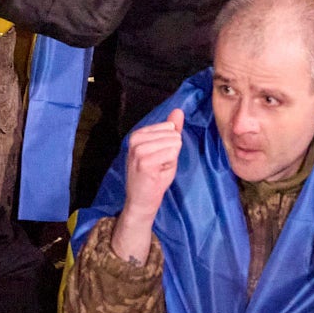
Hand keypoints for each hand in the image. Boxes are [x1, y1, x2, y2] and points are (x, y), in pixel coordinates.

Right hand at [111, 108, 182, 261]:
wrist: (142, 201)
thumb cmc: (154, 177)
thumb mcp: (164, 150)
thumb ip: (171, 131)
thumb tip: (178, 111)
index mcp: (137, 134)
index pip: (170, 128)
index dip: (170, 146)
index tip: (158, 158)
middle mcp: (135, 139)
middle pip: (173, 135)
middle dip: (171, 153)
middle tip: (159, 166)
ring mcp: (138, 150)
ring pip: (173, 143)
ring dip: (171, 160)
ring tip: (158, 169)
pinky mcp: (145, 161)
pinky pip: (172, 153)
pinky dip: (170, 166)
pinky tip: (158, 174)